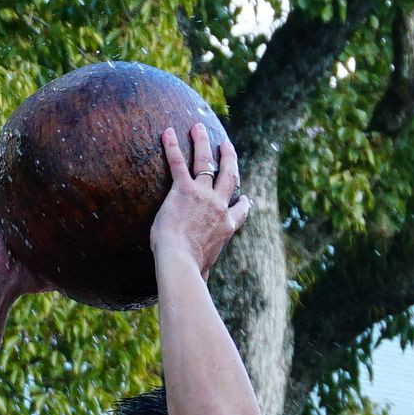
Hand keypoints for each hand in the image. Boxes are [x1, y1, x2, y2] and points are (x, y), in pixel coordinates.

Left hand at [147, 125, 247, 276]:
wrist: (180, 262)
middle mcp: (219, 207)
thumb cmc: (190, 270)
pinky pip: (178, 164)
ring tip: (199, 128)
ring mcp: (203, 196)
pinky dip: (171, 147)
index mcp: (227, 227)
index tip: (245, 197)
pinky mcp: (183, 190)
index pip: (241, 210)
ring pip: (207, 162)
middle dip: (229, 158)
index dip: (243, 202)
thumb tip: (202, 286)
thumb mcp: (204, 270)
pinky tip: (167, 132)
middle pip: (229, 176)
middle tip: (227, 146)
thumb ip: (204, 272)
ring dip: (203, 143)